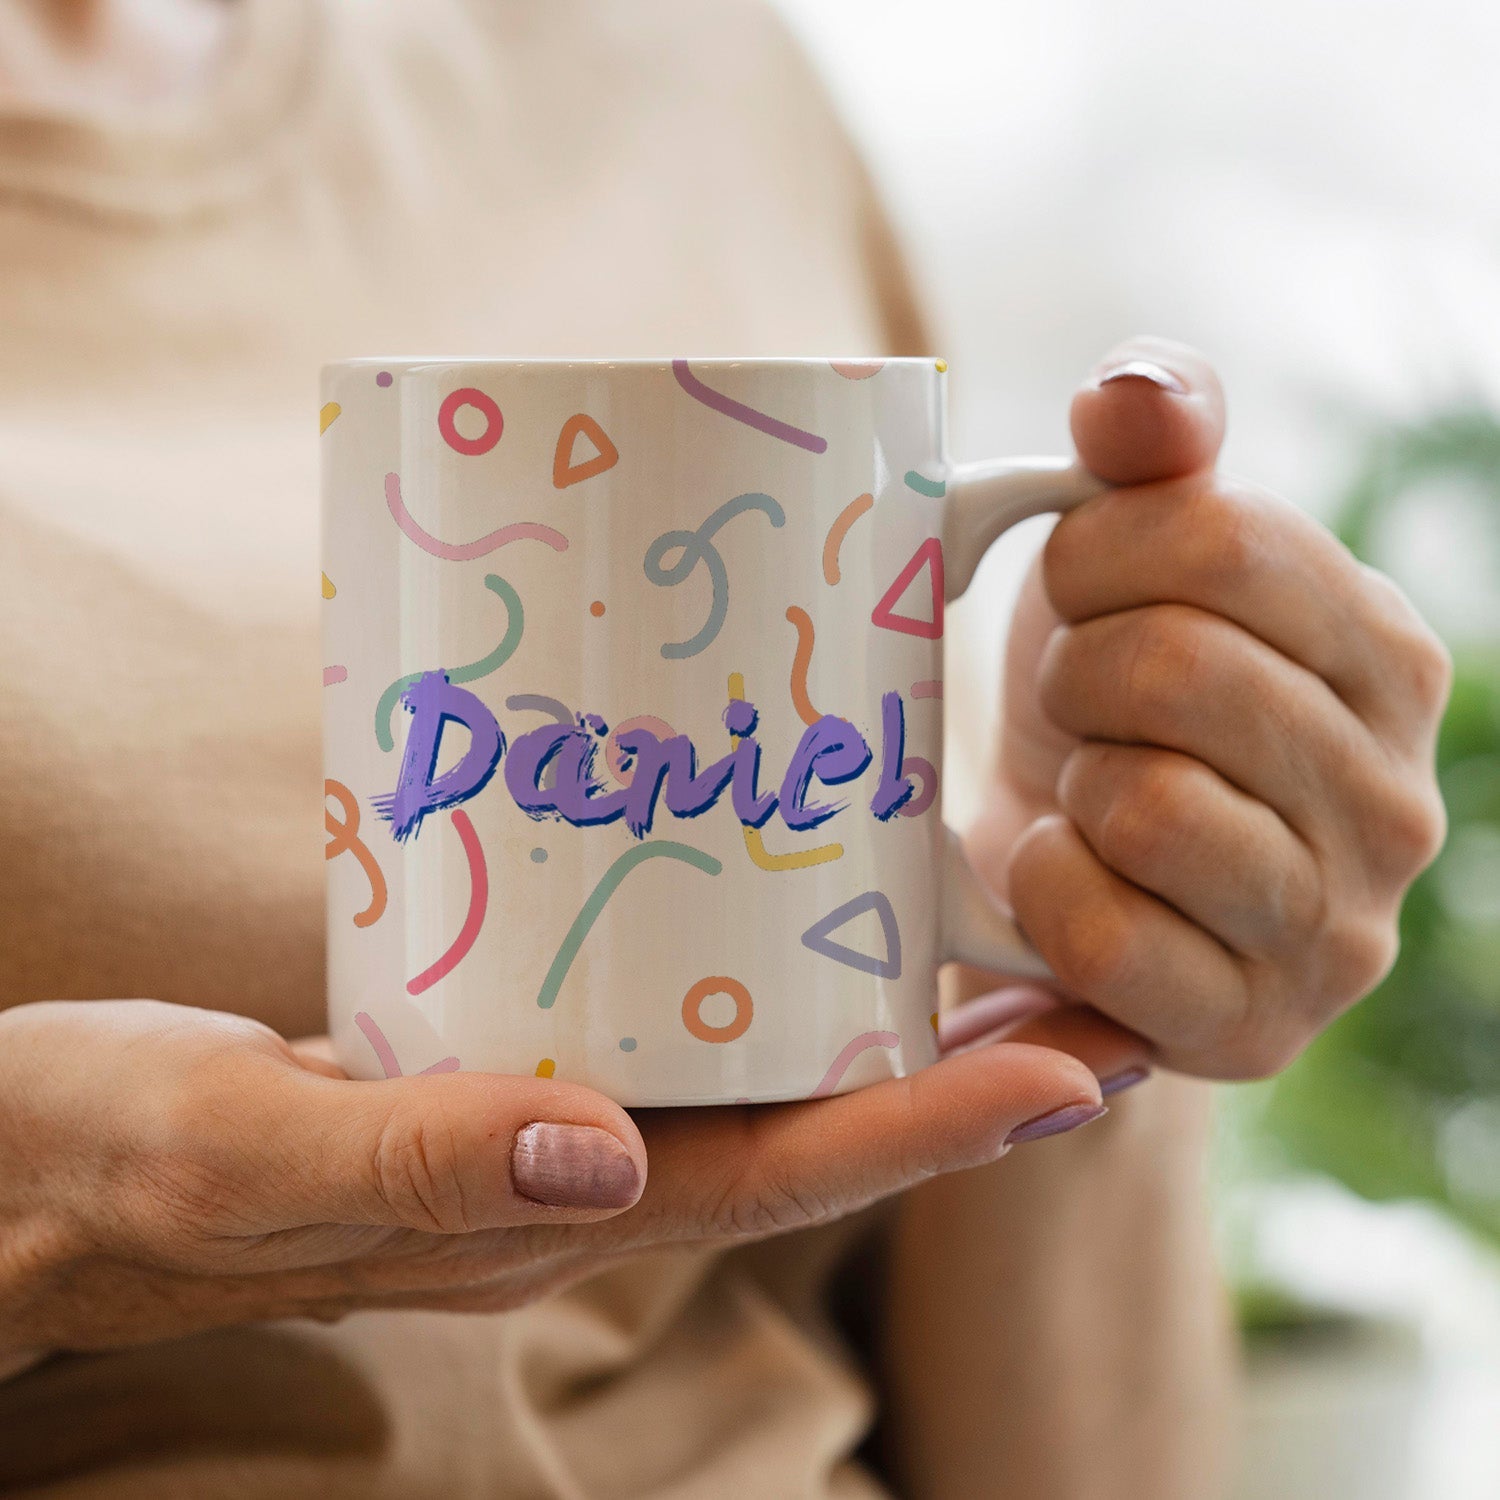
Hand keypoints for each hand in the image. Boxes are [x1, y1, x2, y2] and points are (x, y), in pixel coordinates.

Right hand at [0, 998, 1104, 1363]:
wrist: (38, 1163)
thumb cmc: (116, 1164)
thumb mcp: (229, 1153)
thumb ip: (398, 1160)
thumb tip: (594, 1156)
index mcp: (530, 1222)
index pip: (775, 1180)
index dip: (931, 1131)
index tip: (1075, 1069)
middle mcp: (570, 1183)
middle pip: (809, 1135)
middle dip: (966, 1078)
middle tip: (1106, 987)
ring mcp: (544, 1130)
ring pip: (759, 1087)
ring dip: (891, 1031)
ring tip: (1013, 946)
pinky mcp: (500, 1068)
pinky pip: (673, 1035)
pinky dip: (768, 989)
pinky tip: (809, 922)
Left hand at [962, 336, 1449, 1079]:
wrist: (1070, 863)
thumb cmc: (1102, 697)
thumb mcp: (1126, 551)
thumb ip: (1153, 441)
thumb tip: (1131, 397)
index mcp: (1387, 653)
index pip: (1223, 542)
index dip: (1095, 555)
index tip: (1073, 591)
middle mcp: (1395, 798)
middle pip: (1176, 670)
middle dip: (1076, 673)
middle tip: (1074, 703)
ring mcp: (1335, 929)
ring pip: (1148, 806)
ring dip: (1071, 784)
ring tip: (1085, 791)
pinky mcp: (1250, 1027)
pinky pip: (1107, 937)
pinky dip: (1048, 888)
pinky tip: (1065, 871)